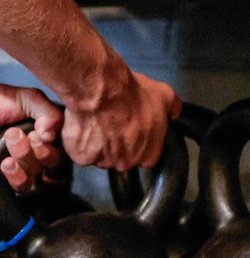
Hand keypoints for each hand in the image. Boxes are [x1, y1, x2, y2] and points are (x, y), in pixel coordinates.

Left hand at [0, 80, 64, 189]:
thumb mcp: (29, 99)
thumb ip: (48, 112)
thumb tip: (50, 136)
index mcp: (40, 141)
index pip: (52, 159)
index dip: (44, 152)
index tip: (33, 134)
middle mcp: (26, 157)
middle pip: (37, 172)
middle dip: (26, 156)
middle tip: (10, 135)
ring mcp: (6, 167)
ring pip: (21, 186)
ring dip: (15, 175)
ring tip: (4, 161)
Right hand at [62, 69, 181, 169]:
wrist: (102, 94)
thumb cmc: (133, 96)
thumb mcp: (164, 95)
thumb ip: (172, 108)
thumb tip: (175, 113)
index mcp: (148, 154)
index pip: (148, 158)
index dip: (142, 145)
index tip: (137, 133)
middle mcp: (126, 163)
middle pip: (123, 159)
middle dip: (120, 146)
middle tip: (116, 125)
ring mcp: (103, 162)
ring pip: (102, 157)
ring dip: (100, 144)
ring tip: (99, 123)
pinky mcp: (83, 158)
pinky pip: (83, 152)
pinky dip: (83, 142)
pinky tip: (86, 127)